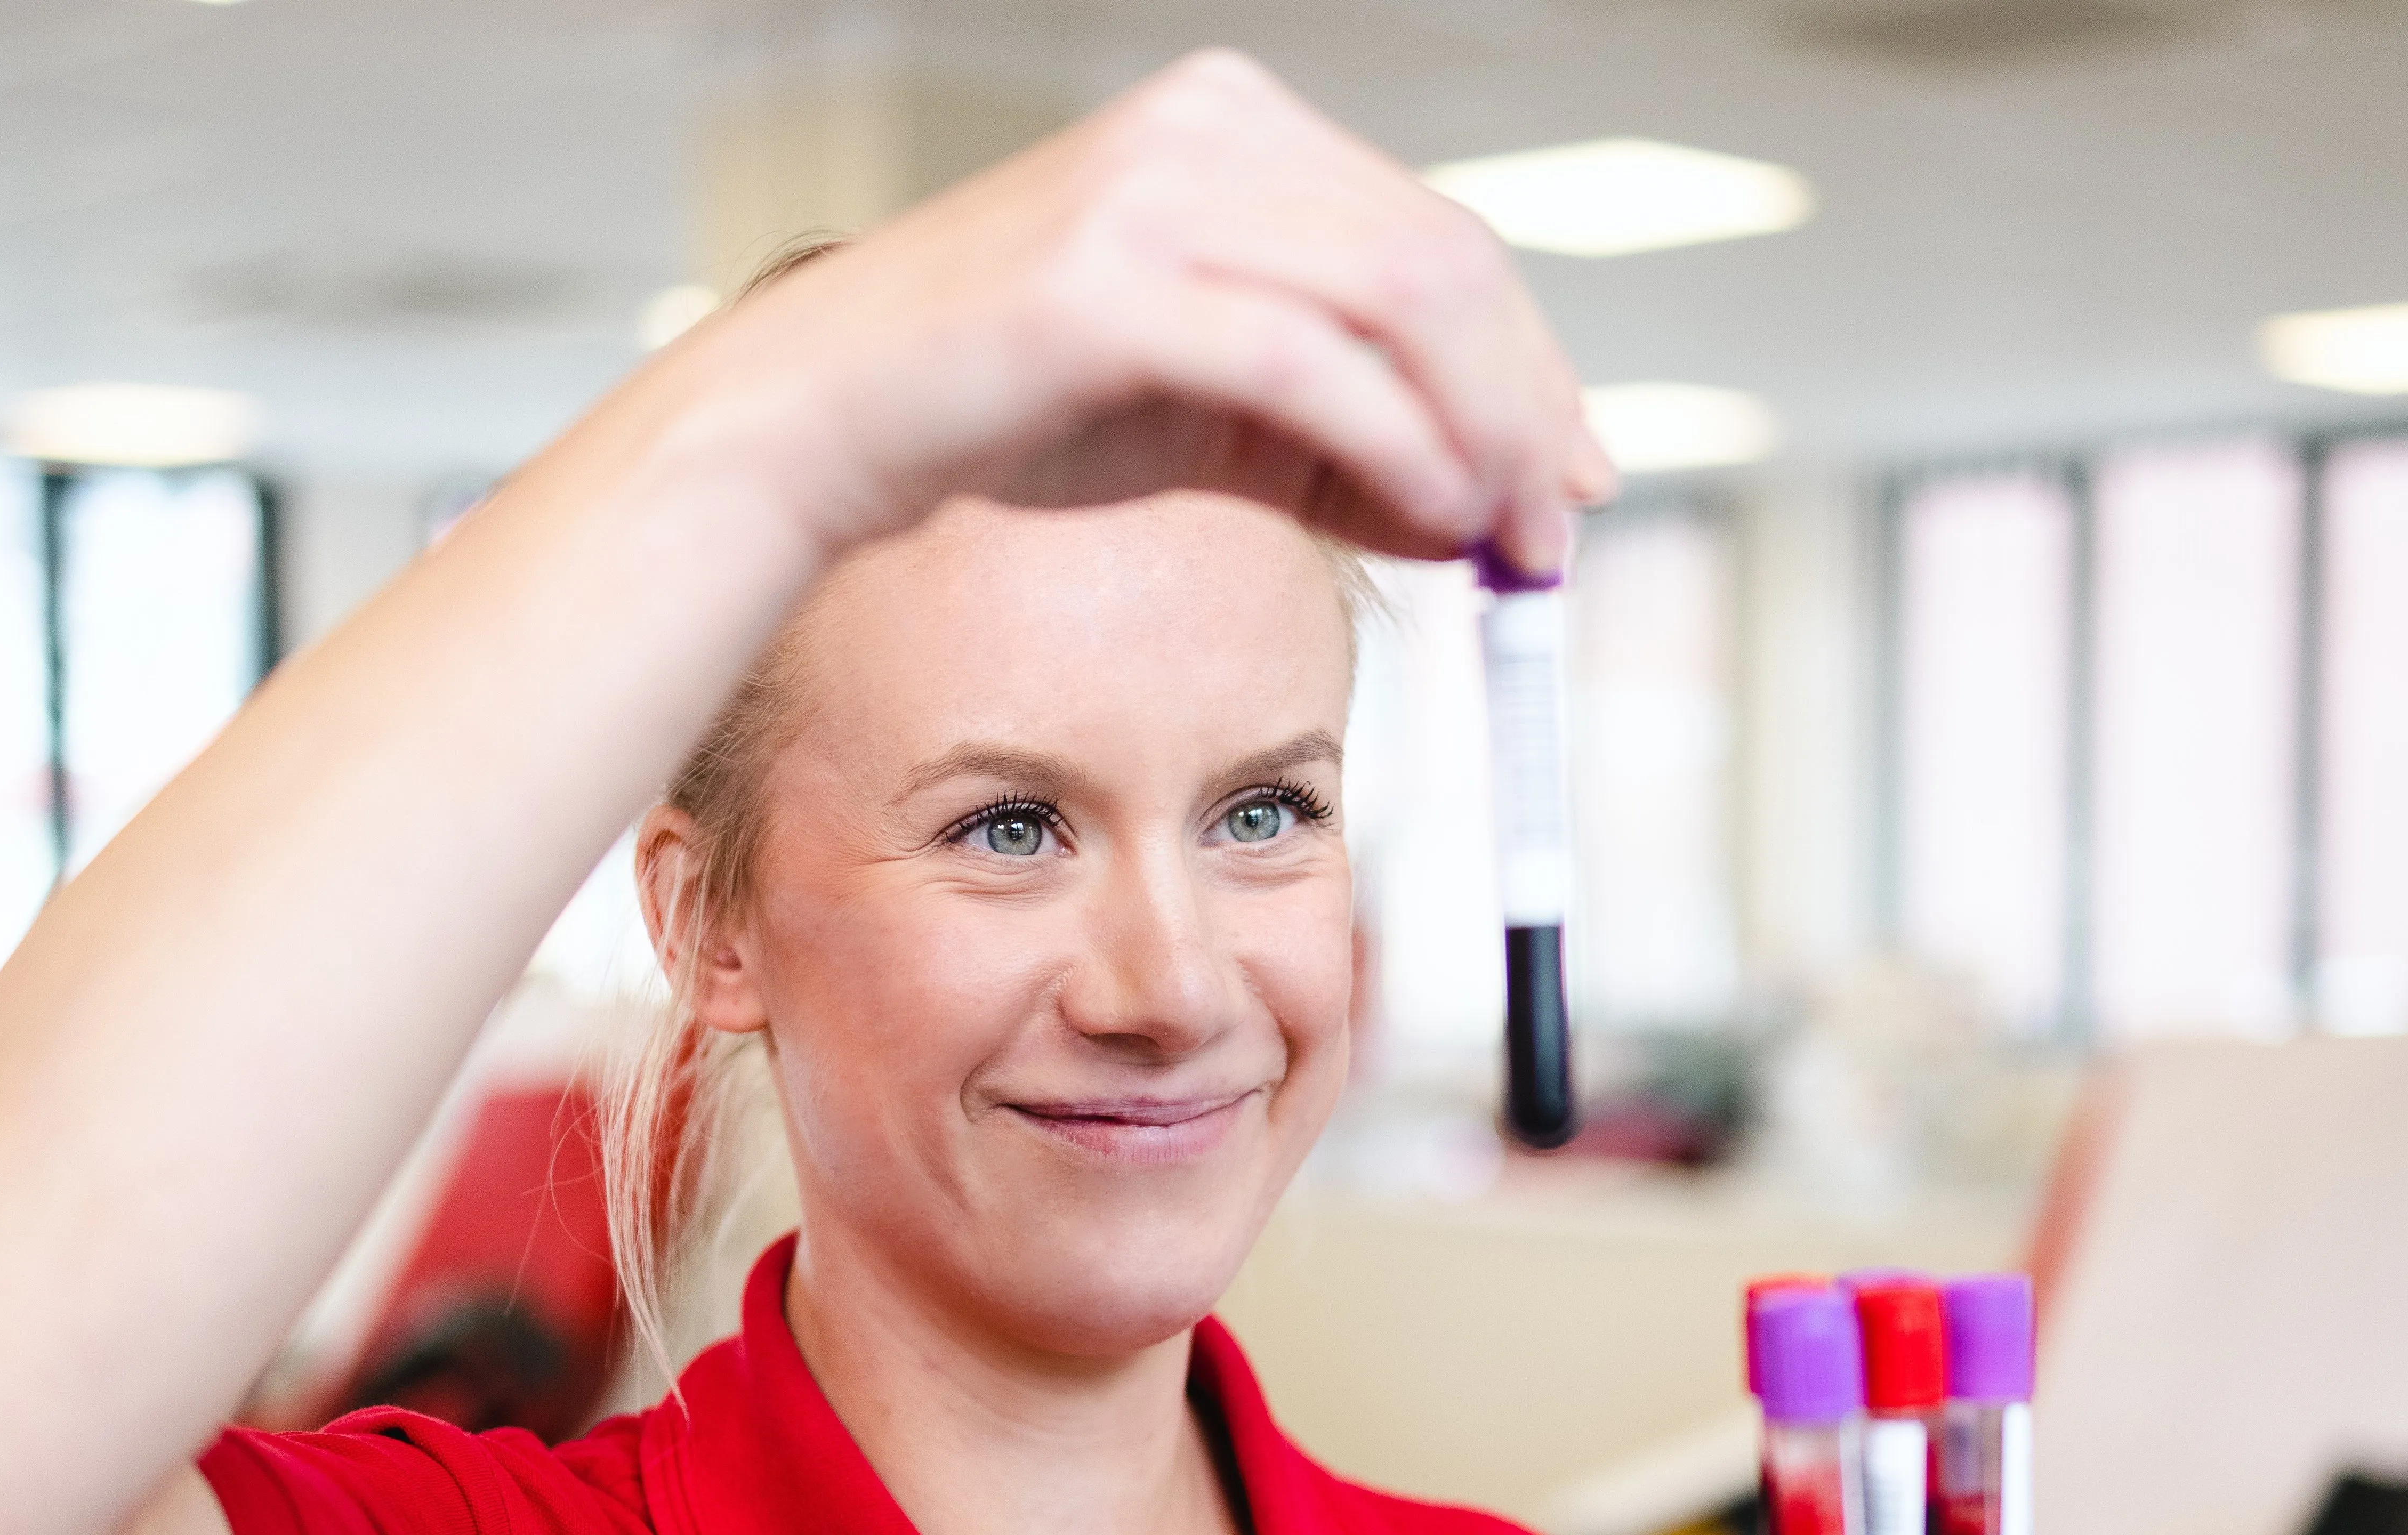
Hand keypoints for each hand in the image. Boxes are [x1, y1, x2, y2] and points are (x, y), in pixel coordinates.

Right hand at [664, 50, 1615, 575]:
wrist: (832, 419)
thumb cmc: (1011, 408)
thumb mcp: (1213, 413)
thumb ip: (1346, 438)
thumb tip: (1488, 505)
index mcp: (1236, 126)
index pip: (1438, 240)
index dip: (1530, 364)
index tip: (1575, 471)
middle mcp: (1206, 129)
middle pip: (1443, 263)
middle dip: (1525, 406)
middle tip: (1559, 526)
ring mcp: (1157, 196)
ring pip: (1401, 303)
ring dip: (1481, 433)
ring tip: (1503, 536)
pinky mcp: (1113, 283)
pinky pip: (1310, 367)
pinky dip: (1399, 449)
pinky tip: (1431, 522)